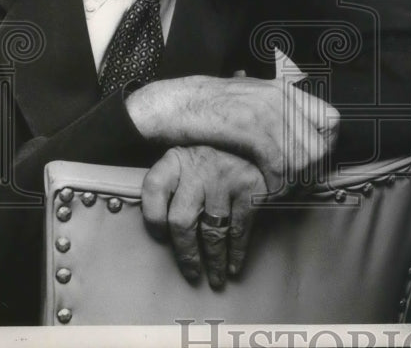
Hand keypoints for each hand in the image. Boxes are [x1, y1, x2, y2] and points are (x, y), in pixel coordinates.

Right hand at [125, 75, 337, 195]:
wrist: (174, 102)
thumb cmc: (208, 107)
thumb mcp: (251, 100)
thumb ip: (278, 113)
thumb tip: (303, 135)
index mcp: (284, 90)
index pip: (332, 119)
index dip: (327, 145)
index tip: (314, 163)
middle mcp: (281, 98)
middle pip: (320, 145)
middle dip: (310, 173)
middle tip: (294, 187)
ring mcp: (267, 110)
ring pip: (301, 159)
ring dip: (291, 183)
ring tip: (277, 192)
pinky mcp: (249, 127)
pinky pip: (277, 164)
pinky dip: (273, 184)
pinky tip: (263, 191)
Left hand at [141, 146, 266, 287]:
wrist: (258, 133)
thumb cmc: (216, 153)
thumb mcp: (190, 155)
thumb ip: (174, 181)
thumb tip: (162, 225)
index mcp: (176, 159)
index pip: (153, 190)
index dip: (152, 218)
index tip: (160, 236)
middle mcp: (198, 167)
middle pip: (182, 220)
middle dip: (186, 253)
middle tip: (192, 272)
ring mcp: (225, 178)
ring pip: (212, 231)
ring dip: (214, 260)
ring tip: (216, 277)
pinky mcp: (249, 187)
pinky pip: (239, 229)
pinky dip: (237, 251)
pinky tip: (234, 265)